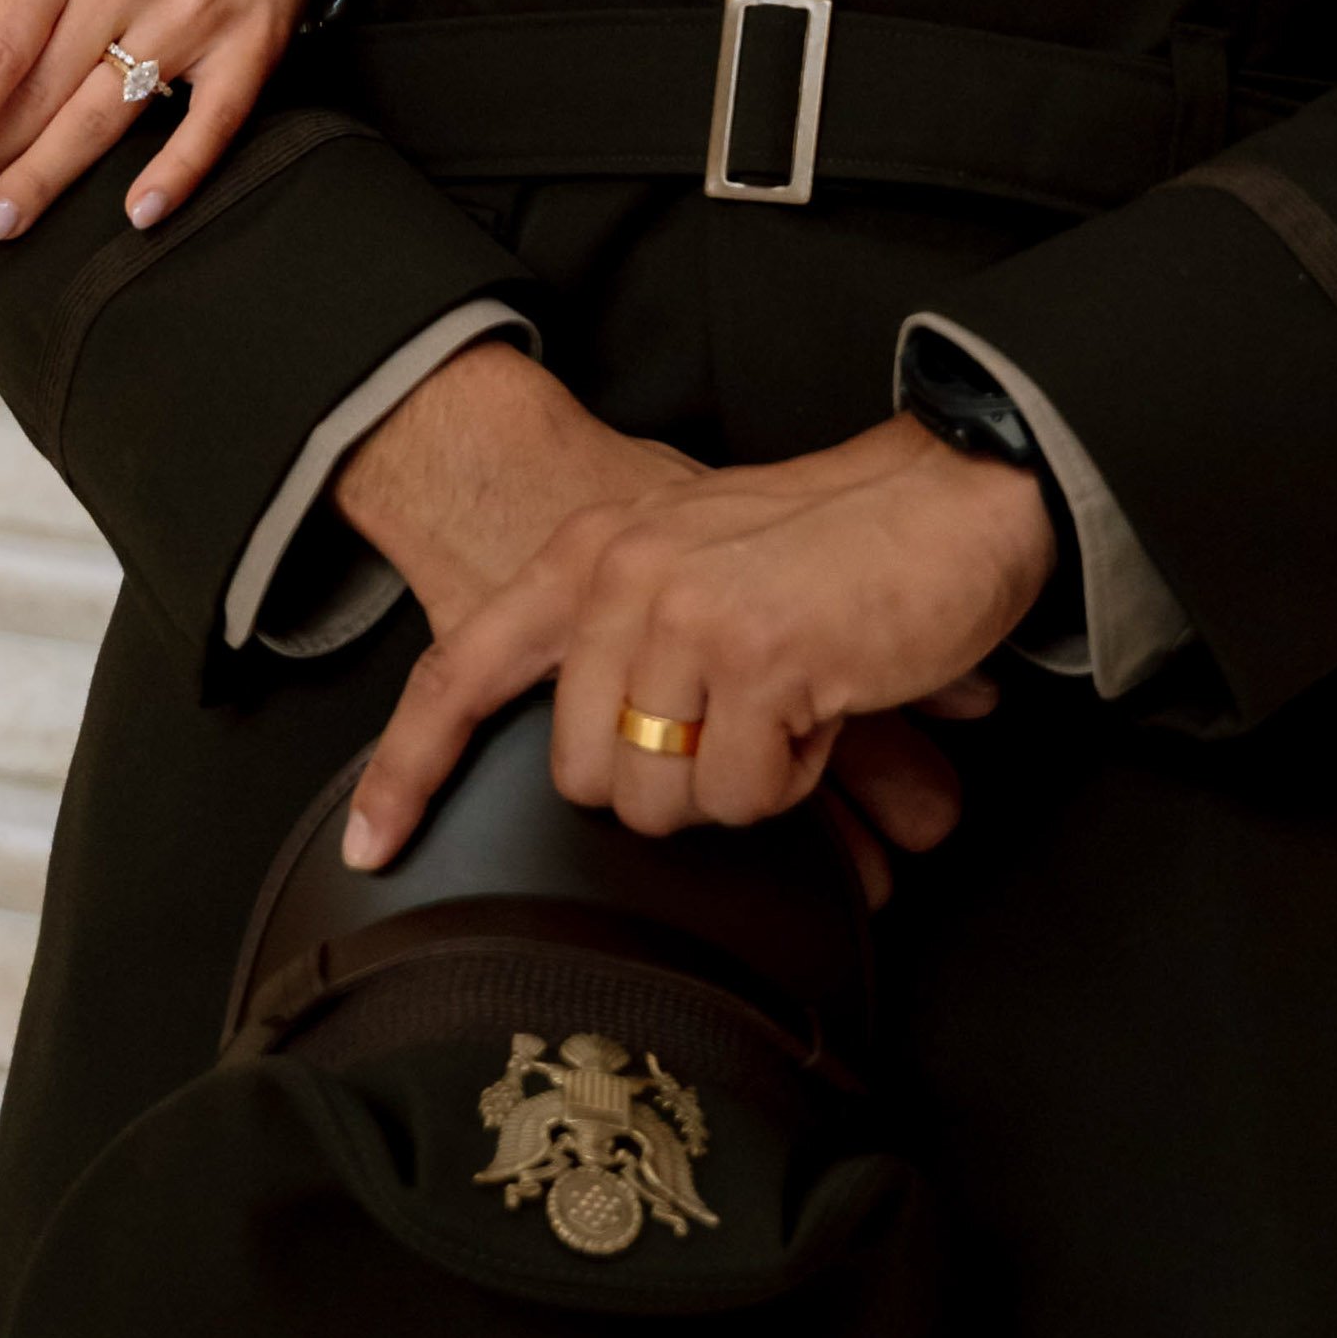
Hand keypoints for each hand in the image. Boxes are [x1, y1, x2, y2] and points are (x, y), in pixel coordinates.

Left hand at [344, 410, 1054, 873]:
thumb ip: (627, 638)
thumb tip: (600, 764)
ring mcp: (683, 617)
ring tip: (792, 706)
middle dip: (670, 782)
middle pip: (582, 777)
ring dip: (743, 783)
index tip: (370, 847)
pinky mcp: (756, 659)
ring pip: (663, 798)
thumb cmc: (838, 545)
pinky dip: (801, 777)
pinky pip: (748, 795)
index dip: (407, 768)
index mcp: (588, 556)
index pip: (459, 671)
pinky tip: (831, 705)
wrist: (965, 490)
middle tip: (743, 727)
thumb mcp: (696, 565)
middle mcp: (618, 580)